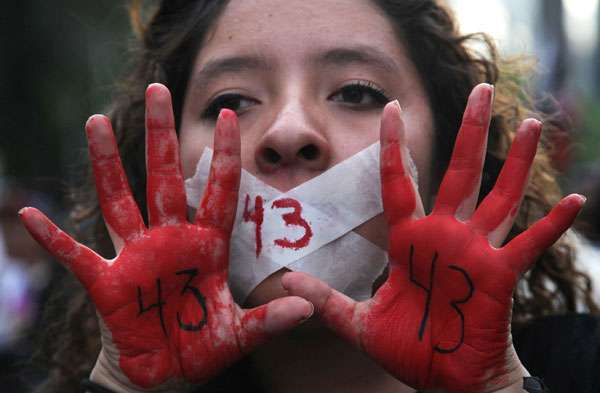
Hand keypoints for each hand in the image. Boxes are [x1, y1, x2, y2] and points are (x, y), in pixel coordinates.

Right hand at [20, 84, 312, 391]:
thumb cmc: (202, 348)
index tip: (232, 116)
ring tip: (97, 123)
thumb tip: (307, 306)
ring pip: (121, 201)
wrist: (166, 375)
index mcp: (206, 247)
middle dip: (161, 136)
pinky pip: (75, 256)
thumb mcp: (239, 335)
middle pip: (163, 179)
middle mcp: (170, 240)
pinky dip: (52, 239)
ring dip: (108, 164)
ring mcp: (136, 257)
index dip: (224, 155)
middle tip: (158, 89)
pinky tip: (28, 215)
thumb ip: (269, 321)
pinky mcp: (107, 282)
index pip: (217, 191)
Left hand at [283, 84, 583, 392]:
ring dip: (517, 162)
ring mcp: (475, 252)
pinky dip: (551, 226)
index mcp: (409, 241)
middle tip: (484, 88)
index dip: (393, 147)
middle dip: (471, 131)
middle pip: (460, 173)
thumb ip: (327, 300)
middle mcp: (444, 236)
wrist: (446, 380)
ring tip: (533, 124)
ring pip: (499, 197)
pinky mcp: (500, 276)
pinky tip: (574, 199)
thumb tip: (288, 281)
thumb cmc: (409, 348)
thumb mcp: (359, 323)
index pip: (399, 183)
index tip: (389, 107)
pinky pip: (529, 245)